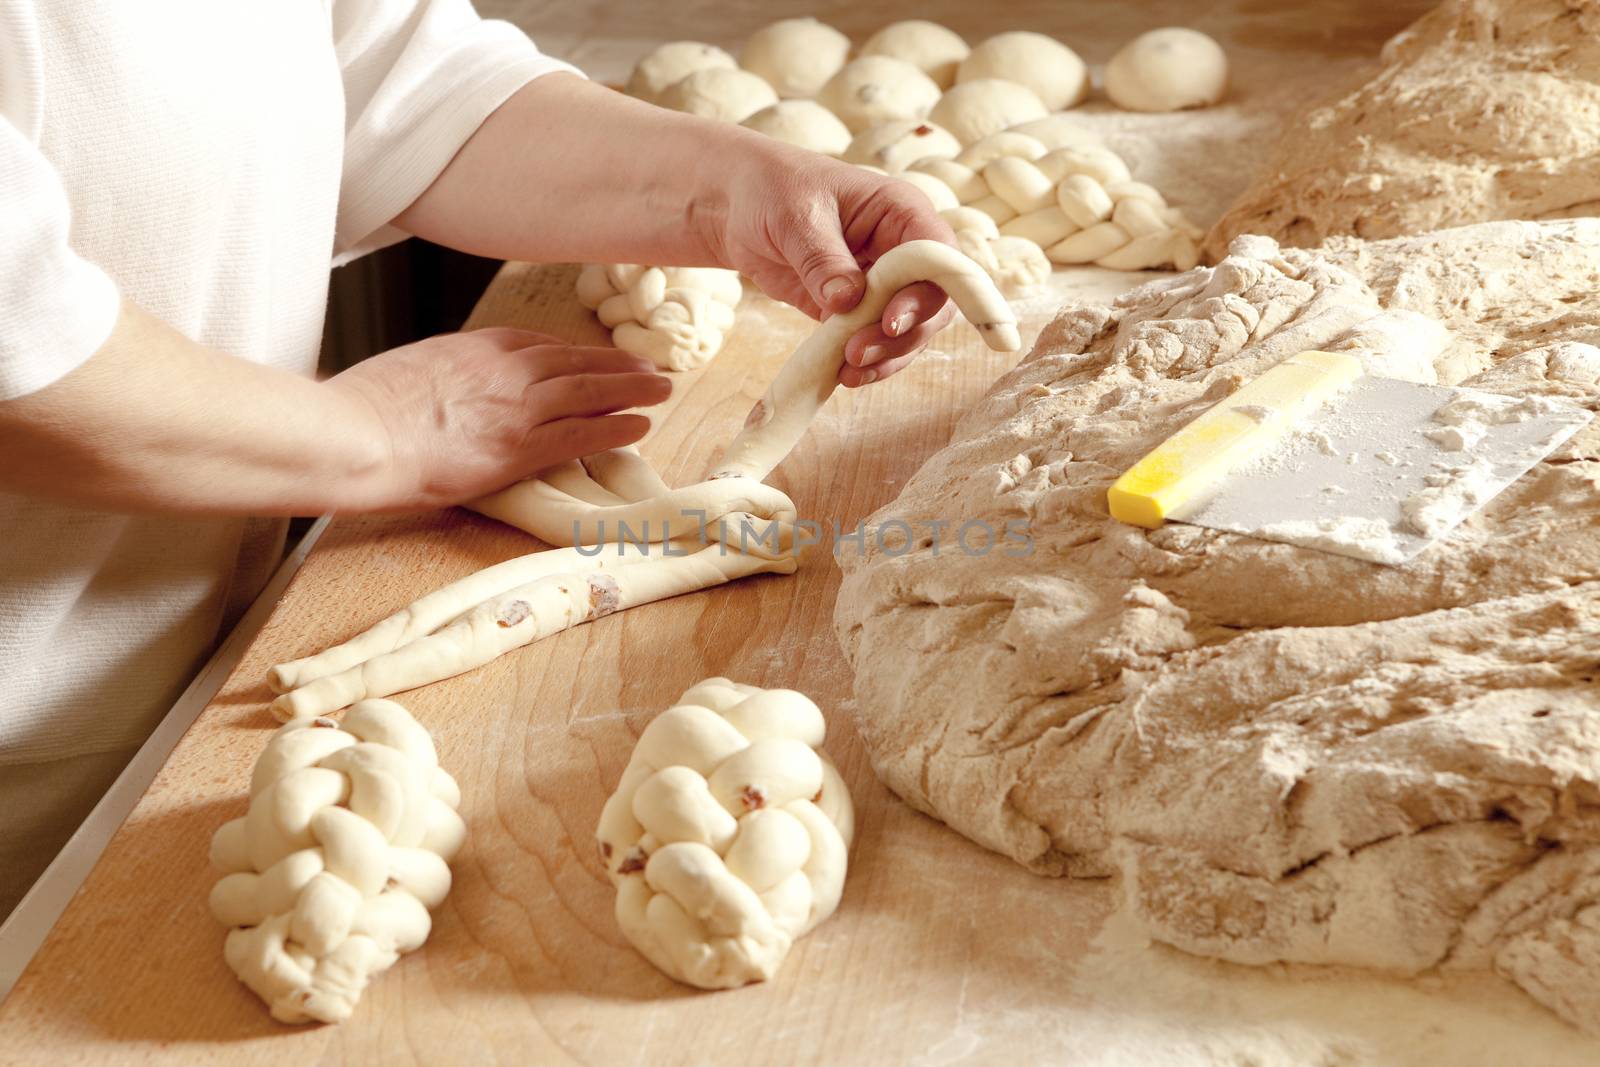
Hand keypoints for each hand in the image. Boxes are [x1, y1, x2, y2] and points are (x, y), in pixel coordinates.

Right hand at [326, 328, 670, 508]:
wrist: (353, 435)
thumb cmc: (362, 410)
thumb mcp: (403, 373)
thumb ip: (437, 377)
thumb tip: (438, 389)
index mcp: (472, 348)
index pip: (535, 344)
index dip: (571, 352)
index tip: (591, 357)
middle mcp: (502, 371)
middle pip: (573, 361)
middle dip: (615, 364)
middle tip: (648, 367)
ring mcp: (514, 408)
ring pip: (588, 391)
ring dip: (631, 389)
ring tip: (661, 389)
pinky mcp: (517, 448)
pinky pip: (580, 434)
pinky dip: (614, 427)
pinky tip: (640, 426)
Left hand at [706, 149, 958, 388]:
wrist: (740, 209)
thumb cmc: (774, 192)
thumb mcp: (795, 218)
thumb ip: (823, 260)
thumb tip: (848, 302)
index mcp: (900, 211)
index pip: (939, 255)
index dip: (926, 291)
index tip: (890, 320)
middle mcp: (901, 249)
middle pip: (933, 301)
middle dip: (904, 334)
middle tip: (859, 352)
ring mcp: (884, 283)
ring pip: (911, 330)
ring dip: (888, 355)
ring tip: (849, 369)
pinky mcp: (859, 311)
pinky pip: (877, 341)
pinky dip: (868, 362)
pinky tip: (843, 374)